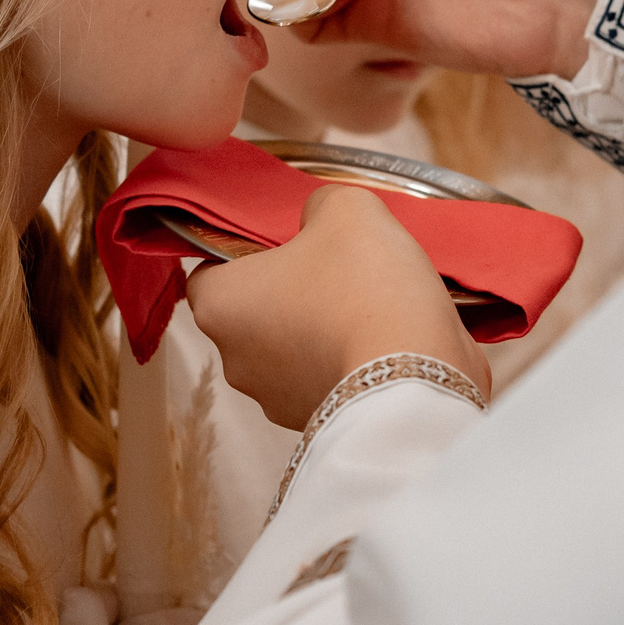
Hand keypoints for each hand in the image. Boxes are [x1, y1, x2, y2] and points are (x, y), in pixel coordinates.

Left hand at [185, 184, 488, 429]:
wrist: (412, 377)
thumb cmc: (365, 286)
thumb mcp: (347, 209)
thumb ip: (319, 203)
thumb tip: (317, 220)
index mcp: (218, 304)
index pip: (211, 266)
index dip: (251, 248)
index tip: (292, 243)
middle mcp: (232, 359)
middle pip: (252, 310)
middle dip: (288, 291)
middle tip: (336, 271)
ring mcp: (270, 398)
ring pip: (286, 348)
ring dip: (315, 329)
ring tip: (365, 310)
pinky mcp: (309, 421)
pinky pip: (318, 379)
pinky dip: (340, 362)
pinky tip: (377, 345)